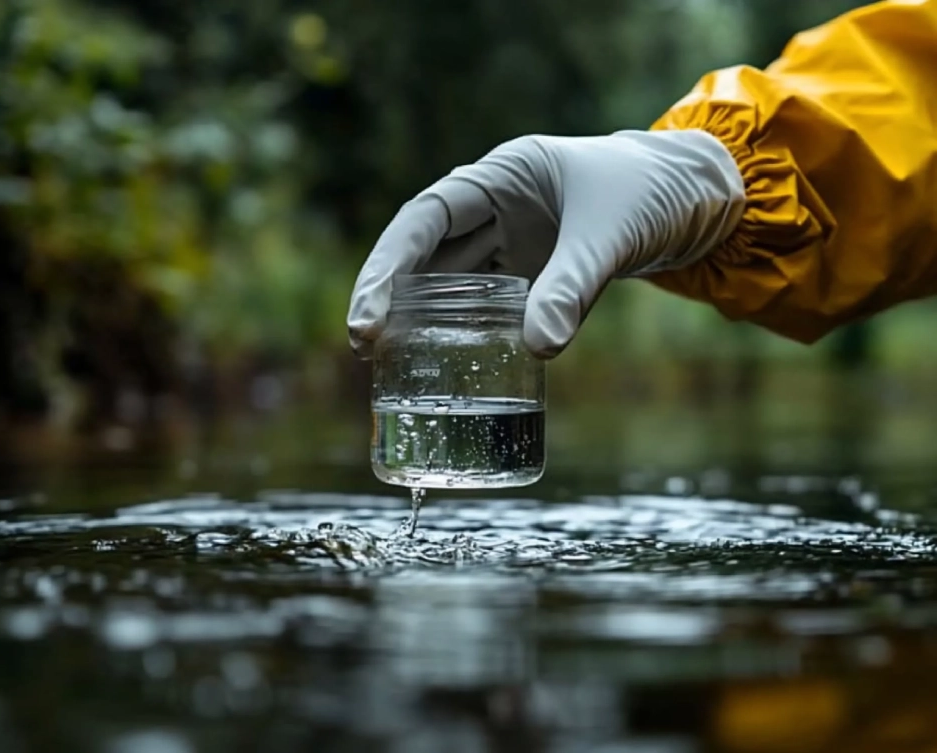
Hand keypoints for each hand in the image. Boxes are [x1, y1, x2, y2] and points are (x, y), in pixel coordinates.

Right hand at [346, 129, 744, 357]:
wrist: (702, 198)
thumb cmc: (655, 192)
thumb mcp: (611, 234)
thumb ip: (573, 287)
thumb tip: (538, 348)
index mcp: (500, 177)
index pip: (423, 221)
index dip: (387, 269)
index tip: (367, 320)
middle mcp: (495, 207)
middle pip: (424, 255)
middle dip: (391, 299)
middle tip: (366, 351)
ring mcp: (513, 241)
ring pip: (450, 281)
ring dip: (422, 319)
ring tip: (391, 365)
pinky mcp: (534, 272)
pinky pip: (489, 303)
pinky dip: (468, 330)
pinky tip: (450, 362)